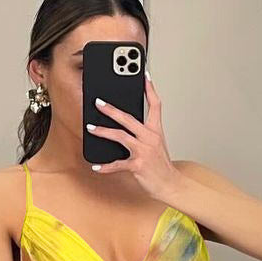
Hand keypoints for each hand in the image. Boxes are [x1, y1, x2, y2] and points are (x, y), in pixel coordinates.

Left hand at [87, 72, 177, 199]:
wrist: (171, 185)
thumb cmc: (162, 166)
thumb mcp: (157, 145)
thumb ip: (144, 134)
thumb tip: (126, 128)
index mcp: (156, 131)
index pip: (155, 105)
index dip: (150, 89)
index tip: (144, 75)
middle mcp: (150, 138)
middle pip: (128, 118)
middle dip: (111, 109)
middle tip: (98, 102)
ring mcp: (144, 151)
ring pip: (120, 136)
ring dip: (103, 131)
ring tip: (91, 128)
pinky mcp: (138, 165)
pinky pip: (118, 164)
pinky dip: (106, 167)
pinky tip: (96, 166)